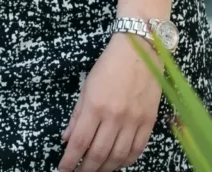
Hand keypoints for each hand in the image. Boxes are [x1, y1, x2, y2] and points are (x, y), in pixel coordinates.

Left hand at [59, 33, 162, 170]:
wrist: (139, 51)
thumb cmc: (109, 65)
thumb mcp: (87, 86)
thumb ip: (77, 115)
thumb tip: (67, 138)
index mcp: (95, 105)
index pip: (79, 142)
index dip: (70, 160)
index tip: (63, 170)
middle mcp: (114, 117)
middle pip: (98, 154)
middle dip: (86, 169)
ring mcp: (133, 121)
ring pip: (118, 157)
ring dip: (105, 168)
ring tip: (96, 171)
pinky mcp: (149, 122)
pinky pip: (137, 150)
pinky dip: (126, 161)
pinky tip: (117, 163)